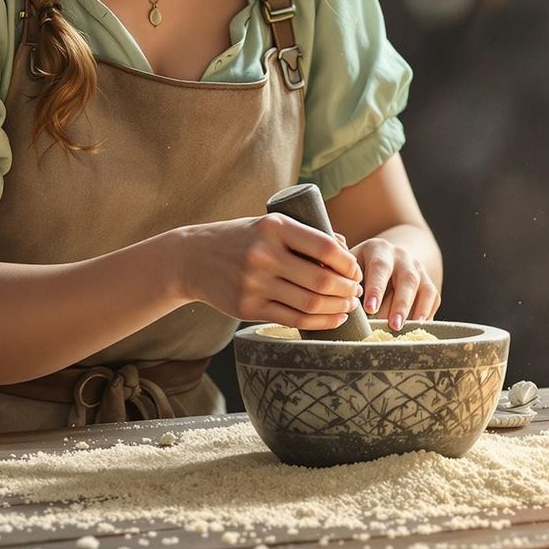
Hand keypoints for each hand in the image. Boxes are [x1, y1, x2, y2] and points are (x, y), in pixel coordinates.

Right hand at [176, 215, 362, 328]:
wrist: (191, 259)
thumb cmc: (239, 239)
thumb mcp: (268, 225)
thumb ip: (303, 234)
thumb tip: (343, 248)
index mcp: (273, 227)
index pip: (325, 248)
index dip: (348, 263)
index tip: (355, 270)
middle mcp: (264, 254)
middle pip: (321, 280)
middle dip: (347, 289)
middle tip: (356, 291)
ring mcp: (254, 284)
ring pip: (310, 303)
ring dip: (337, 308)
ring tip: (348, 306)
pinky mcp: (247, 308)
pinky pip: (293, 319)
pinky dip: (319, 323)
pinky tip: (332, 319)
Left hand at [347, 235, 439, 329]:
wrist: (387, 257)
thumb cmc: (359, 267)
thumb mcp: (348, 263)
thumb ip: (339, 270)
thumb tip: (328, 276)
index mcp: (378, 249)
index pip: (379, 267)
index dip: (376, 288)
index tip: (370, 309)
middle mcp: (402, 257)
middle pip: (406, 279)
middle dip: (399, 304)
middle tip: (392, 325)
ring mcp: (418, 269)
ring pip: (422, 288)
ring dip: (413, 310)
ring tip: (404, 329)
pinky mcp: (429, 283)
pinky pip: (433, 298)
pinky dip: (426, 313)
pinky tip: (416, 328)